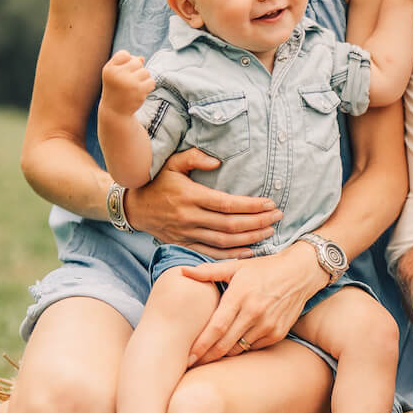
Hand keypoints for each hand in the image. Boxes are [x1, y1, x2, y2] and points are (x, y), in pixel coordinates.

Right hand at [100, 51, 154, 115]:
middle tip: (129, 81)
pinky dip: (148, 86)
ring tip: (134, 87)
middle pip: (137, 62)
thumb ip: (126, 64)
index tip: (123, 72)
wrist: (115, 111)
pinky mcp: (139, 90)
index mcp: (109, 69)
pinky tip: (140, 92)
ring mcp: (129, 82)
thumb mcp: (116, 74)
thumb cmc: (115, 89)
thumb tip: (142, 58)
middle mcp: (118, 74)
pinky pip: (152, 81)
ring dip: (143, 79)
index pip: (124, 54)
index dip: (127, 61)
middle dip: (137, 70)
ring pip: (146, 72)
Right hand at [124, 149, 279, 254]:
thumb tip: (218, 161)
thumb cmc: (157, 181)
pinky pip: (211, 253)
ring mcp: (187, 233)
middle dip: (257, 223)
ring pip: (224, 242)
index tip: (270, 204)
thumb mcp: (172, 163)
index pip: (227, 204)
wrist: (134, 207)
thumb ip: (194, 157)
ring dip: (249, 239)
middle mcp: (189, 217)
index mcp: (190, 196)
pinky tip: (249, 252)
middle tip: (278, 218)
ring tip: (269, 233)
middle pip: (230, 225)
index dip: (251, 206)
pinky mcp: (184, 244)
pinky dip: (231, 255)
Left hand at [183, 247, 329, 362]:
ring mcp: (268, 325)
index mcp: (240, 296)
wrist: (300, 273)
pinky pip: (253, 347)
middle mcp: (254, 312)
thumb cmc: (264, 269)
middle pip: (225, 344)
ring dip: (222, 355)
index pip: (216, 328)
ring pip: (238, 349)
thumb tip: (182, 271)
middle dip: (206, 357)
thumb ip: (208, 271)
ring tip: (207, 358)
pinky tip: (231, 347)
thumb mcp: (236, 267)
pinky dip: (241, 349)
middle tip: (190, 364)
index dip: (200, 346)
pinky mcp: (278, 333)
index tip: (187, 357)